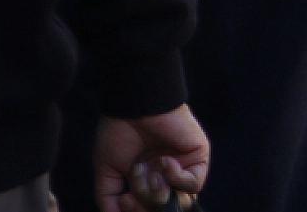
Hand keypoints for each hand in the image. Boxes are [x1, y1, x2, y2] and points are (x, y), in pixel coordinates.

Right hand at [94, 106, 209, 211]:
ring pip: (177, 200)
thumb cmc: (119, 131)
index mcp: (147, 178)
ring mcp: (183, 165)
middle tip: (133, 187)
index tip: (123, 200)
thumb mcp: (109, 170)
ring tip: (148, 172)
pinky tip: (164, 161)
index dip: (136, 210)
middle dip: (145, 203)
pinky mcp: (198, 155)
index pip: (148, 208)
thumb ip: (108, 197)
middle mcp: (166, 175)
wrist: (133, 105)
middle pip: (162, 207)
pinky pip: (194, 183)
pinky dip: (176, 178)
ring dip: (157, 191)